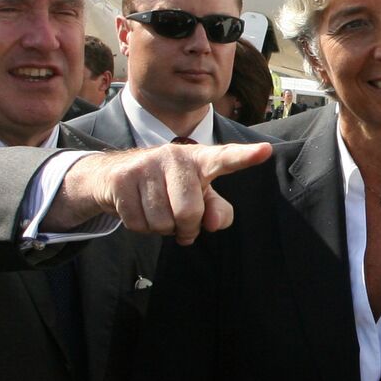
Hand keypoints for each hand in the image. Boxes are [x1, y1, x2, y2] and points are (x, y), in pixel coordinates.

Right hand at [50, 142, 272, 243]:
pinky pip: (138, 224)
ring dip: (161, 228)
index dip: (246, 156)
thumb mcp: (198, 196)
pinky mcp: (121, 179)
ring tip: (158, 211)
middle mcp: (174, 156)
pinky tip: (139, 210)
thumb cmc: (169, 187)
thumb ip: (216, 210)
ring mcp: (146, 165)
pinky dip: (141, 227)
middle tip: (181, 224)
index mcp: (200, 159)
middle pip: (189, 211)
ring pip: (162, 222)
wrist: (115, 175)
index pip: (225, 158)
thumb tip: (213, 224)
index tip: (266, 151)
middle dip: (185, 228)